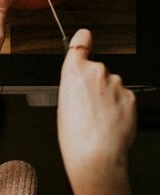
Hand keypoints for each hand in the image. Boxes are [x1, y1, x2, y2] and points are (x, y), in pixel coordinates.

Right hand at [57, 29, 136, 194]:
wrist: (96, 155)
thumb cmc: (75, 135)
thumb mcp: (63, 102)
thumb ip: (74, 85)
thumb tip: (83, 86)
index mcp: (75, 70)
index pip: (81, 40)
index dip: (84, 40)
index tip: (86, 39)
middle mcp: (97, 71)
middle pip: (97, 70)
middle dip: (96, 84)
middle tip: (88, 106)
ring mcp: (116, 83)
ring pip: (112, 86)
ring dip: (108, 98)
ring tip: (98, 119)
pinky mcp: (131, 97)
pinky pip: (123, 98)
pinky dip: (119, 108)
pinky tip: (110, 123)